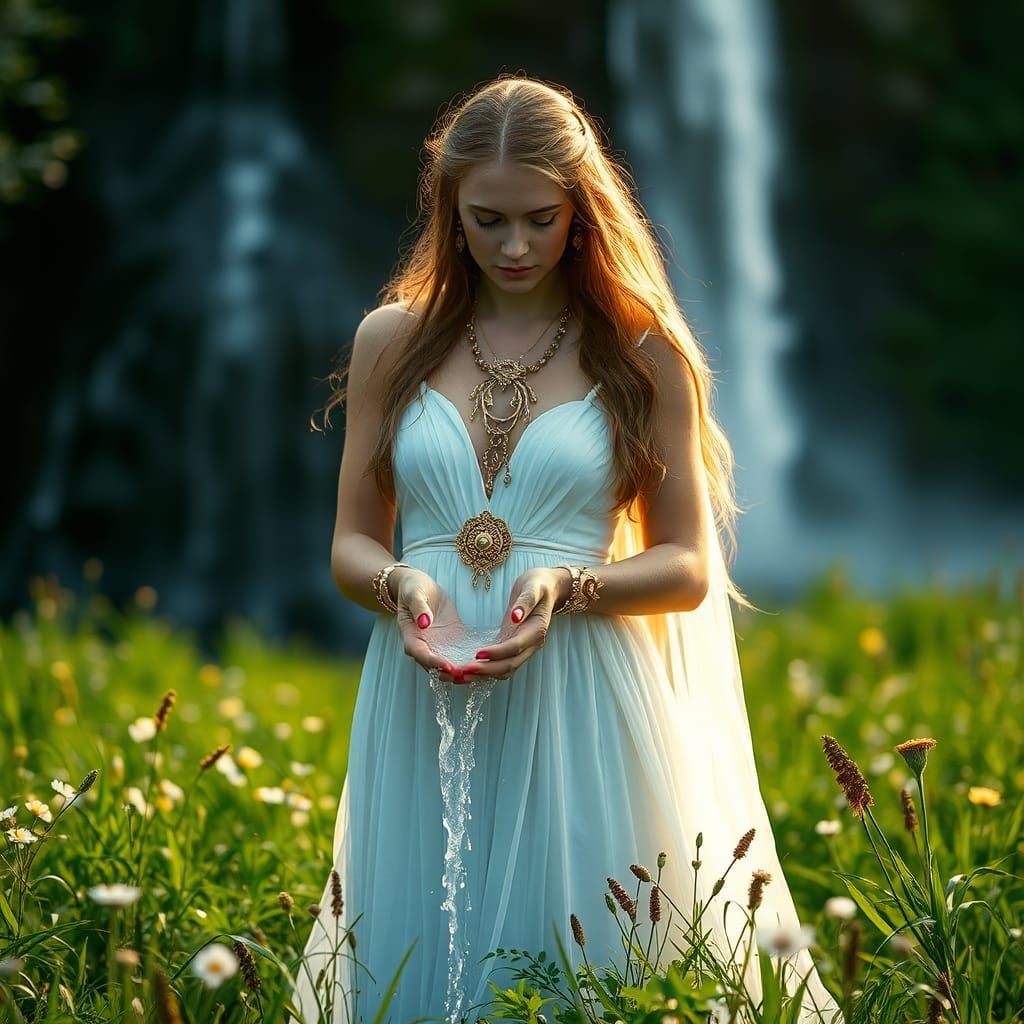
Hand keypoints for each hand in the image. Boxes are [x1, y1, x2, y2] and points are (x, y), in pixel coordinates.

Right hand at [393, 567, 484, 683]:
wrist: (419, 587)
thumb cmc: (414, 589)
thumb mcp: (414, 595)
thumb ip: (419, 608)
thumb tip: (424, 622)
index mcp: (411, 638)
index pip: (421, 655)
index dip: (434, 663)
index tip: (449, 666)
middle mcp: (423, 647)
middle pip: (435, 668)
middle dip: (451, 674)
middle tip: (468, 676)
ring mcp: (437, 647)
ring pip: (448, 667)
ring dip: (461, 673)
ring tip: (478, 675)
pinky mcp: (449, 643)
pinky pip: (458, 657)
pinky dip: (468, 663)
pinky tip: (484, 665)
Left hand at [469, 566, 569, 679]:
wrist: (547, 588)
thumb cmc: (538, 585)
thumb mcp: (532, 587)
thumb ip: (525, 601)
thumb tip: (515, 616)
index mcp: (536, 630)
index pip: (515, 647)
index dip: (497, 653)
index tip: (477, 654)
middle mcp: (531, 644)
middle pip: (510, 665)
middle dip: (488, 670)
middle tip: (464, 671)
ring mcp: (524, 648)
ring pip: (506, 669)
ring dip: (486, 674)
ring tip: (463, 674)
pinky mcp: (514, 647)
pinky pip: (502, 663)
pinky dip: (487, 669)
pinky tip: (471, 669)